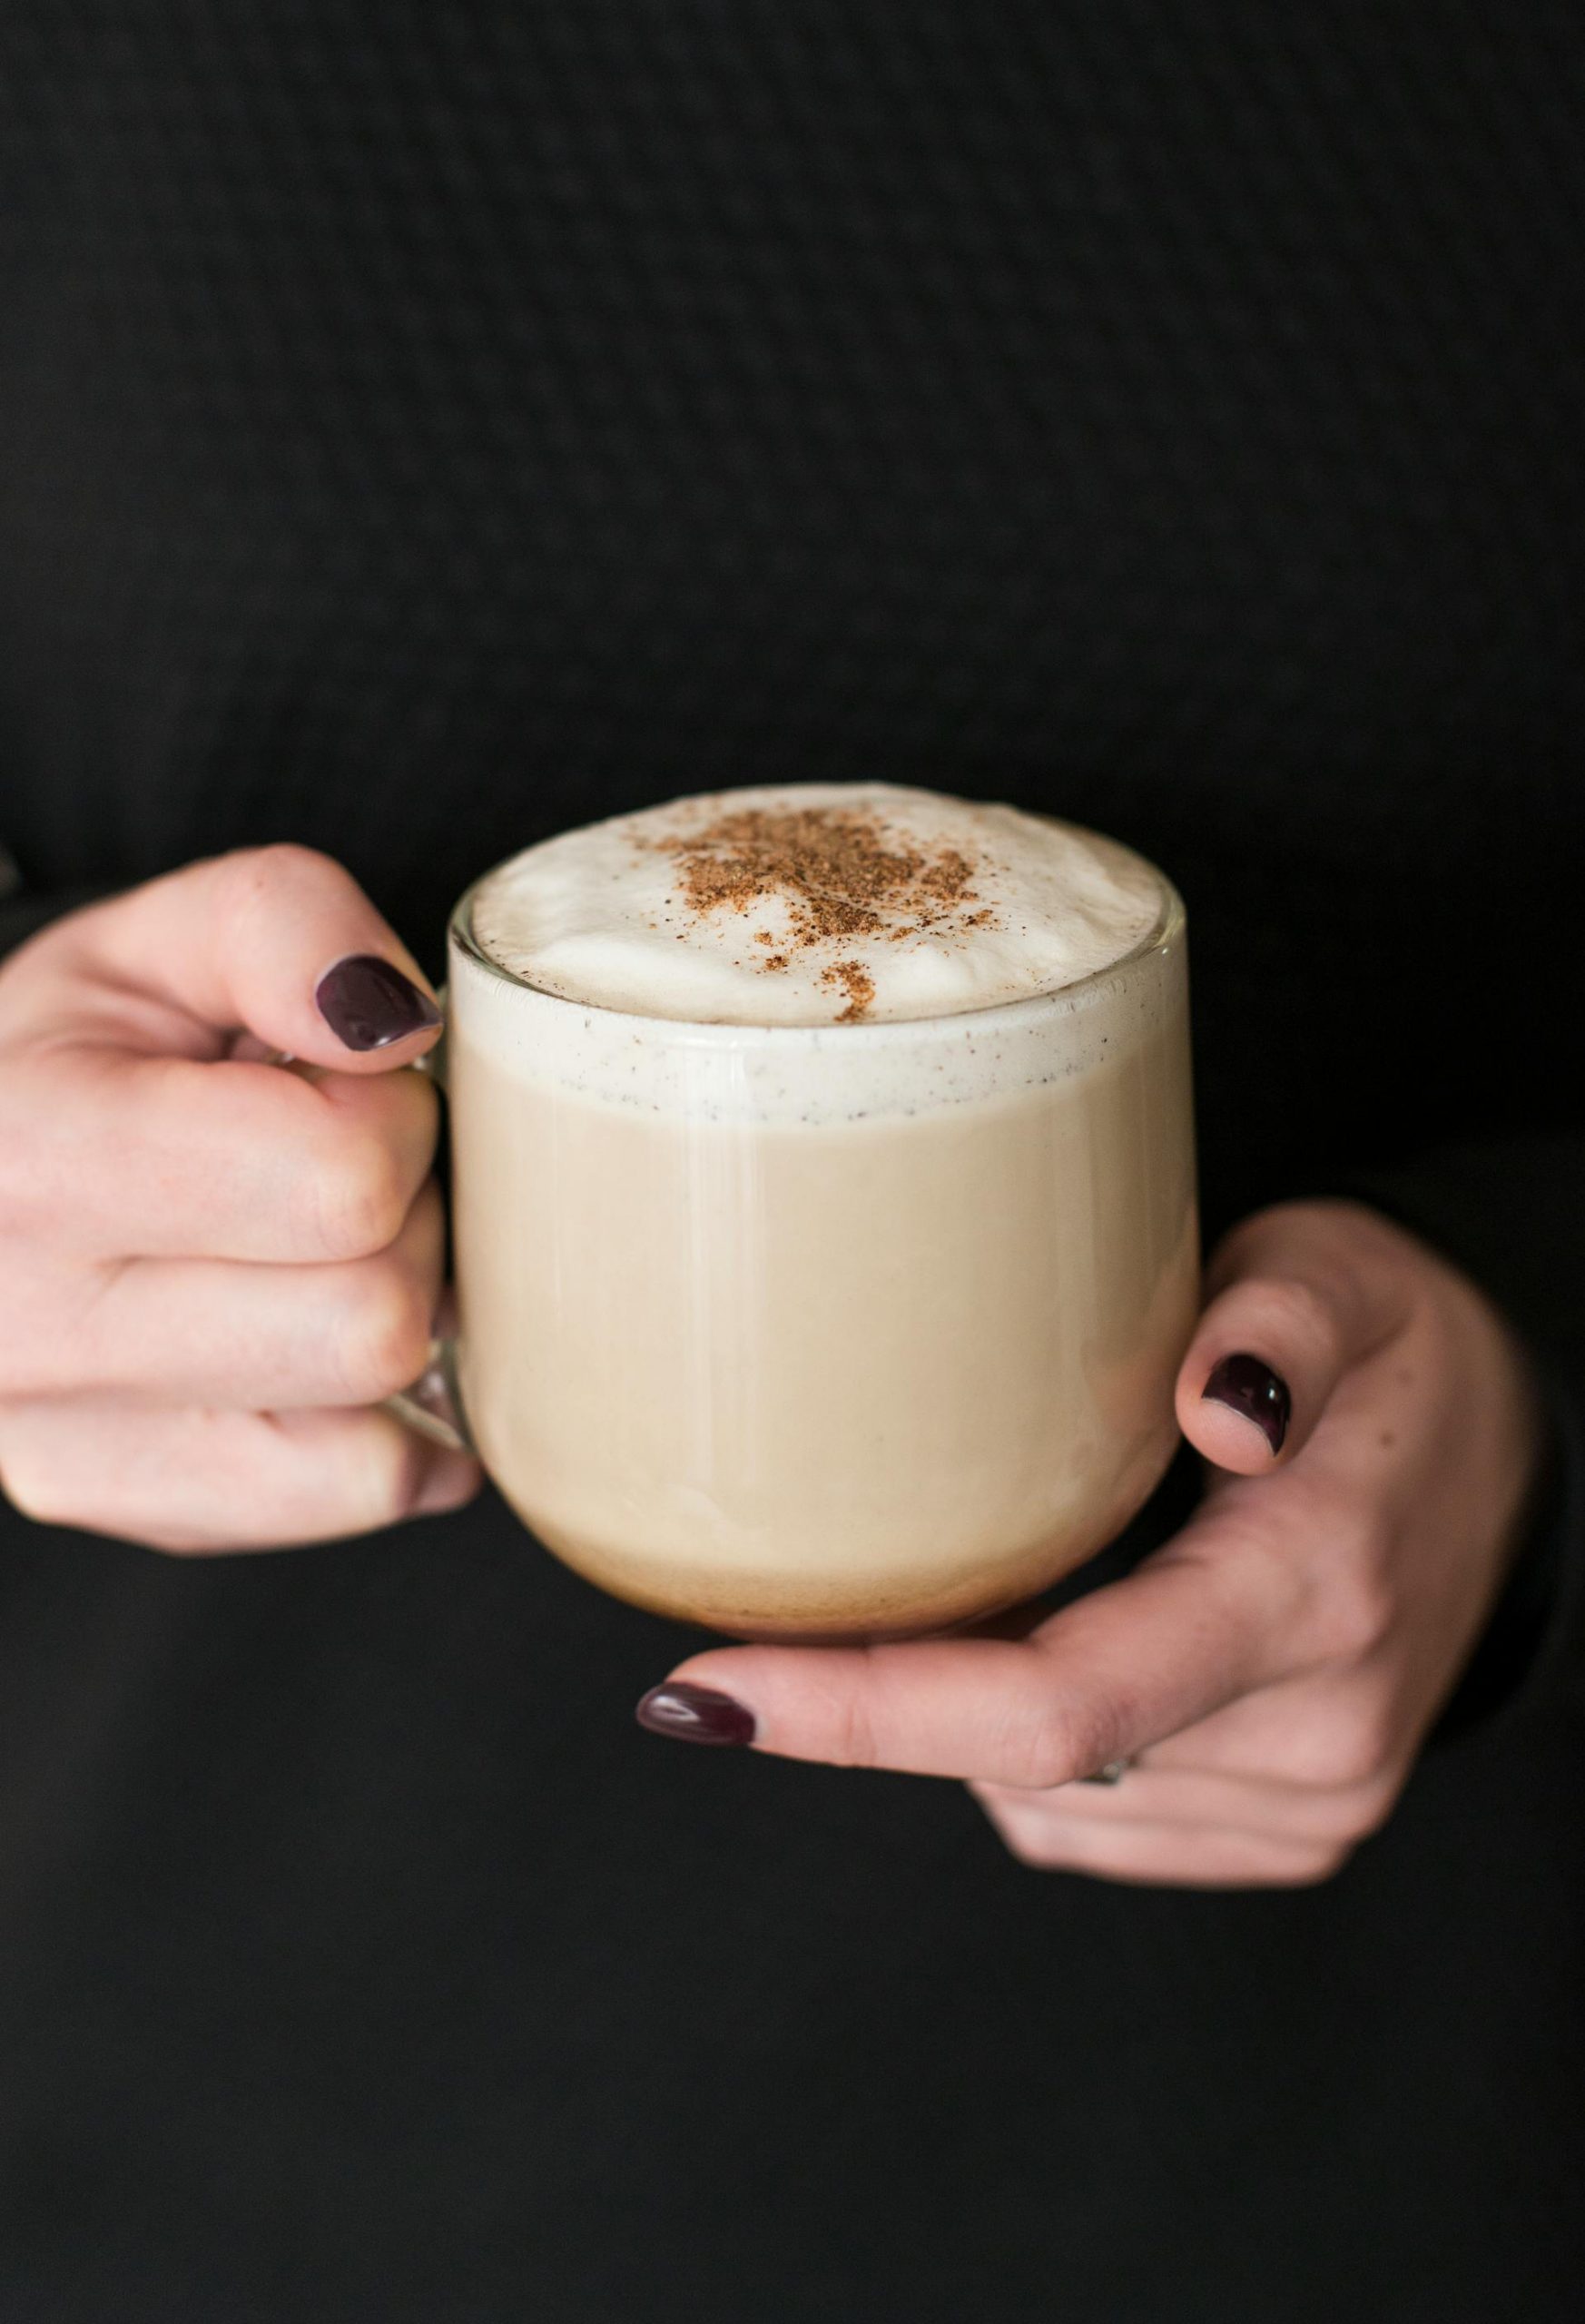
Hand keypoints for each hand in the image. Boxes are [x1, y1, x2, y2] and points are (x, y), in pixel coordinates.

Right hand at [0, 847, 479, 1549]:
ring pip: (376, 1411)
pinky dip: (385, 1415)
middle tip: (342, 1167)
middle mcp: (33, 1325)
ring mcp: (74, 1438)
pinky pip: (358, 1489)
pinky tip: (326, 1335)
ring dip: (393, 1312)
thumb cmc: (81, 1049)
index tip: (343, 1087)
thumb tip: (392, 1026)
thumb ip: (284, 926)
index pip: (338, 1182)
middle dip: (403, 1220)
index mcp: (37, 1156)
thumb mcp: (163, 938)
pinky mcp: (132, 1501)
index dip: (390, 1117)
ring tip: (322, 1245)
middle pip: (374, 1316)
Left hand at [639, 1202, 1544, 1885]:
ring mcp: (1306, 1803)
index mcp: (1310, 1591)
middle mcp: (1313, 1732)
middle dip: (884, 1691)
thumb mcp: (1343, 1275)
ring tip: (1024, 1565)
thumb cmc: (1397, 1353)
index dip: (863, 1710)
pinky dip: (1041, 1743)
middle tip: (795, 1596)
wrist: (1515, 1462)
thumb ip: (1278, 1319)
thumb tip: (1217, 1398)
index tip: (708, 1689)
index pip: (1056, 1701)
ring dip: (972, 1707)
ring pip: (1046, 1794)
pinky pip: (1091, 1818)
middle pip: (1022, 1755)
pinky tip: (1077, 1629)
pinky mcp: (1288, 1834)